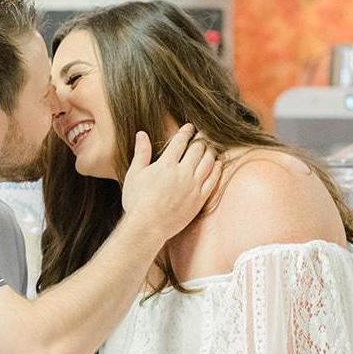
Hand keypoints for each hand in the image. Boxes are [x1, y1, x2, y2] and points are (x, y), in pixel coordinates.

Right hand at [121, 124, 221, 241]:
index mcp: (166, 164)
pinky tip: (217, 164)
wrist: (147, 226)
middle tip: (203, 134)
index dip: (187, 131)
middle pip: (198, 148)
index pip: (181, 140)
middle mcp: (183, 172)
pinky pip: (214, 179)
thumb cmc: (137, 201)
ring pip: (209, 161)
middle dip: (201, 138)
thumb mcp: (134, 174)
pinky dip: (217, 169)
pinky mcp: (200, 199)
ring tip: (210, 147)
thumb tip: (141, 134)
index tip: (190, 127)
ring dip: (210, 151)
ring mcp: (193, 186)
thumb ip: (141, 153)